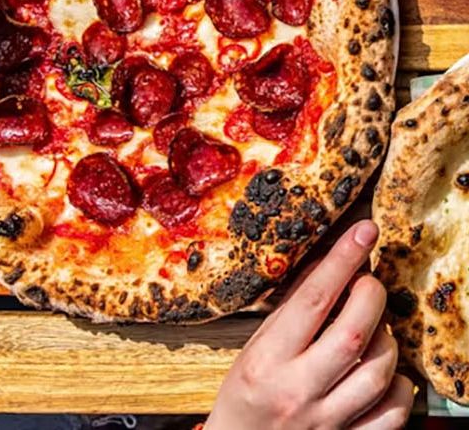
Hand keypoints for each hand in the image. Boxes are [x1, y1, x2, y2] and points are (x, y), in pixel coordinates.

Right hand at [204, 221, 412, 429]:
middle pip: (352, 333)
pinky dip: (399, 387)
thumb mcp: (254, 347)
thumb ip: (291, 311)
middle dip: (370, 295)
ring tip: (374, 329)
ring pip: (377, 372)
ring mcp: (326, 422)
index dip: (342, 259)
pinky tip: (386, 373)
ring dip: (386, 340)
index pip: (313, 299)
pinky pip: (392, 414)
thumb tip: (329, 265)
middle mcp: (298, 391)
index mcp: (268, 360)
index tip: (364, 232)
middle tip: (367, 284)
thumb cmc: (244, 398)